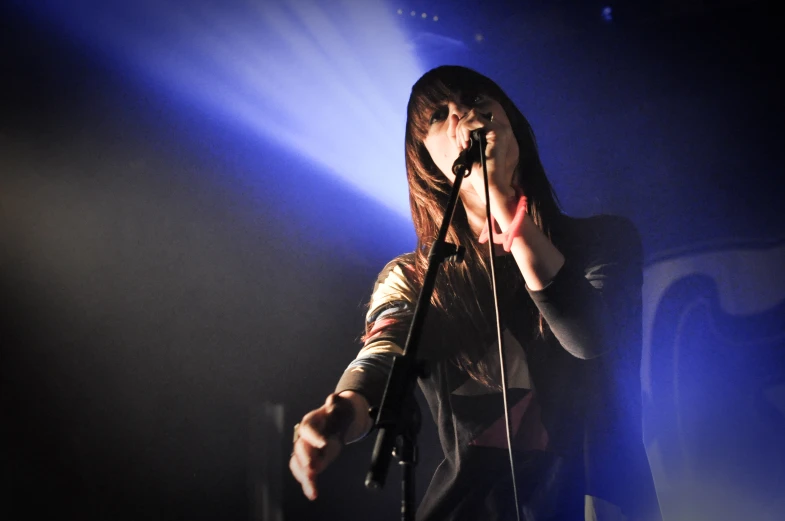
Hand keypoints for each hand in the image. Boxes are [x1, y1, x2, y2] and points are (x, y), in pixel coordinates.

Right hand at [289, 393, 353, 499]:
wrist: (340, 420)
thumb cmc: (339, 412)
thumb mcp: (340, 406)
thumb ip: (336, 404)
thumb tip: (332, 399)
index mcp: (311, 422)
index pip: (308, 428)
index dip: (314, 436)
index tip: (324, 444)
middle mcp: (305, 437)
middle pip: (300, 448)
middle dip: (305, 458)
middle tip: (311, 468)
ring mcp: (306, 451)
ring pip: (299, 463)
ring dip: (304, 476)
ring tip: (311, 488)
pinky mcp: (311, 462)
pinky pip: (306, 473)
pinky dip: (308, 484)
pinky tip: (312, 494)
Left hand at [454, 105, 517, 219]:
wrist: (488, 184)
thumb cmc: (477, 170)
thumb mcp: (461, 148)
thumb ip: (456, 132)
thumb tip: (453, 115)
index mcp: (491, 131)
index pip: (472, 117)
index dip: (462, 126)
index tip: (461, 144)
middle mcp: (497, 128)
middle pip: (471, 113)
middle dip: (460, 127)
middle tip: (462, 145)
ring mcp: (499, 128)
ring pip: (472, 113)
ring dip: (461, 128)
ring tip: (464, 145)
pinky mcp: (498, 132)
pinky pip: (475, 118)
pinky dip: (465, 128)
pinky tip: (466, 143)